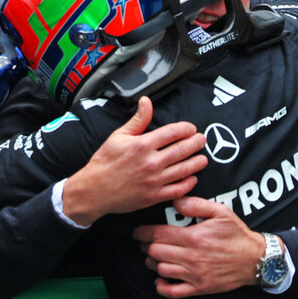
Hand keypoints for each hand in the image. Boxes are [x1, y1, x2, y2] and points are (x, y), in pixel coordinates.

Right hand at [61, 98, 207, 226]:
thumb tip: (146, 101)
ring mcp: (154, 181)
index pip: (173, 132)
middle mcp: (151, 162)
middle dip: (196, 143)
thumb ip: (137, 120)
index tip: (191, 128)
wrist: (94, 190)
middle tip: (202, 140)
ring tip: (203, 158)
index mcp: (143, 144)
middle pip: (182, 149)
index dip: (186, 128)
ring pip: (184, 170)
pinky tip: (192, 178)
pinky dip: (188, 183)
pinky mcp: (154, 197)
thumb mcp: (118, 136)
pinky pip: (178, 190)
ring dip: (197, 163)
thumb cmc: (105, 162)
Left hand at [133, 195, 267, 298]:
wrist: (255, 260)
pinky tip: (161, 279)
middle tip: (145, 243)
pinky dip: (162, 286)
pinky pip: (173, 292)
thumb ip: (197, 205)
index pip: (159, 235)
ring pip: (161, 270)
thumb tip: (176, 201)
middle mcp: (192, 257)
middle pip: (156, 252)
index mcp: (194, 237)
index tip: (137, 232)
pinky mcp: (199, 288)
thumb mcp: (221, 212)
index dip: (143, 233)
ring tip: (154, 257)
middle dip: (146, 246)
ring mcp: (195, 274)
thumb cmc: (237, 235)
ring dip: (153, 263)